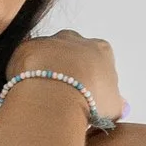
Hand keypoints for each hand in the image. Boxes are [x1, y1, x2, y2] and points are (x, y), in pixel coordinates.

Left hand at [4, 30, 123, 126]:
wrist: (55, 96)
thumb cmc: (90, 100)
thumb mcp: (113, 107)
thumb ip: (117, 102)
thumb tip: (120, 104)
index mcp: (100, 49)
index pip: (98, 60)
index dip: (92, 78)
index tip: (86, 94)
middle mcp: (75, 39)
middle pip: (72, 52)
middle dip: (68, 69)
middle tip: (63, 94)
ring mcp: (49, 41)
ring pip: (47, 54)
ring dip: (45, 70)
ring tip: (44, 95)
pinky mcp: (25, 47)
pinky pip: (26, 60)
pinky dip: (25, 73)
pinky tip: (28, 91)